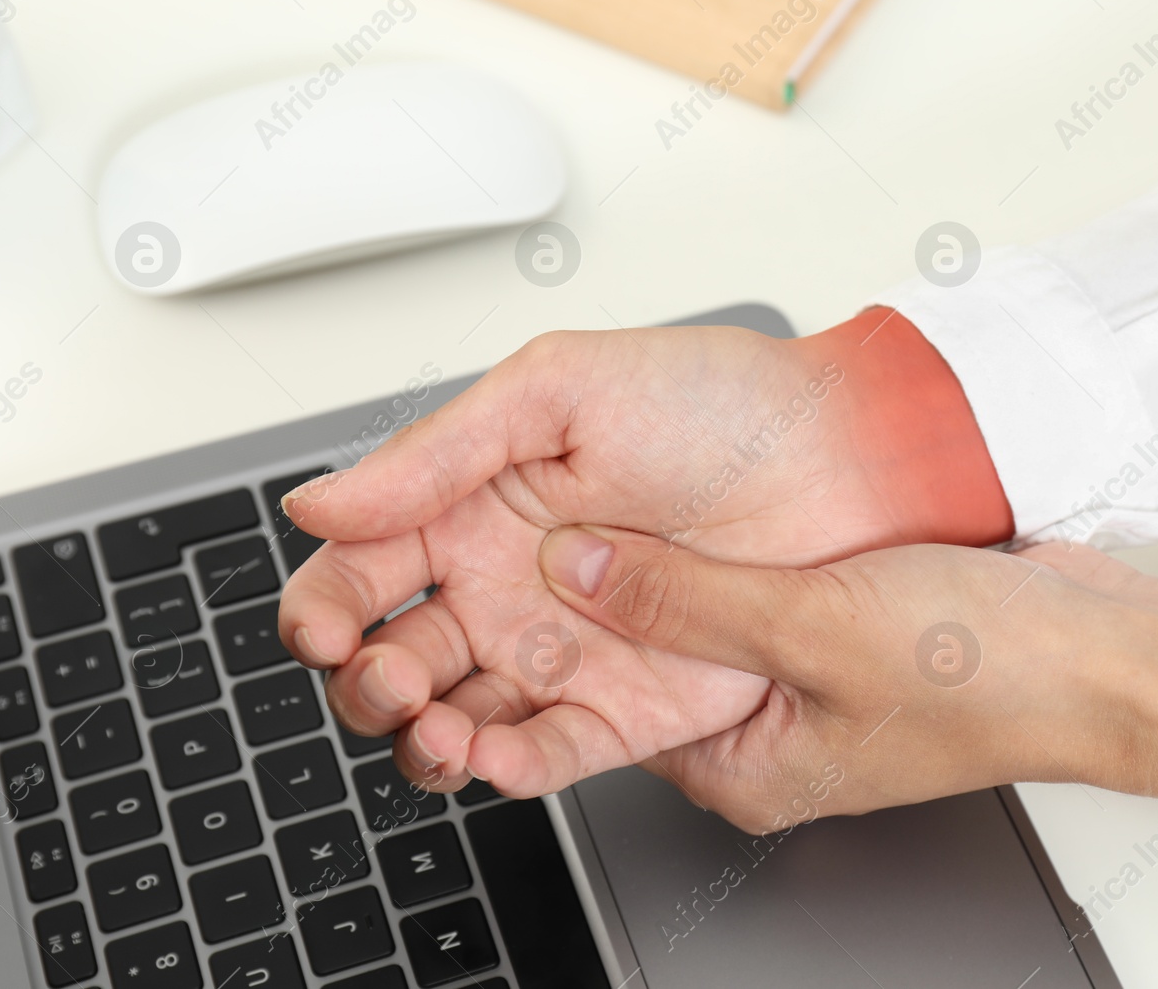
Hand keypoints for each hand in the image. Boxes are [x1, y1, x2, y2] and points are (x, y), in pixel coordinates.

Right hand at [276, 315, 1008, 791]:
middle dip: (368, 683)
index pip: (363, 572)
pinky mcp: (628, 707)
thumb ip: (436, 452)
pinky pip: (548, 753)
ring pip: (454, 722)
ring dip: (423, 739)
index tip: (327, 624)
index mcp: (473, 508)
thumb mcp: (558, 391)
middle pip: (392, 661)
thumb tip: (319, 503)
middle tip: (388, 673)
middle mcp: (506, 588)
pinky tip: (491, 750)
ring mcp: (562, 652)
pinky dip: (506, 765)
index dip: (326, 607)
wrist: (839, 461)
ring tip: (439, 721)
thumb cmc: (717, 402)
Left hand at [534, 526, 1157, 830]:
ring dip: (636, 567)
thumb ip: (686, 601)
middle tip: (511, 540)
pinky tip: (668, 497)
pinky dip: (702, 548)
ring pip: (682, 615)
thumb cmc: (993, 675)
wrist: (1108, 648)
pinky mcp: (826, 622)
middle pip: (632, 668)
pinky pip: (735, 582)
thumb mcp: (815, 628)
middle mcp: (759, 729)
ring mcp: (794, 676)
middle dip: (572, 611)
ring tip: (569, 509)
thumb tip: (578, 569)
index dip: (530, 668)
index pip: (597, 724)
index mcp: (743, 768)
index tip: (477, 602)